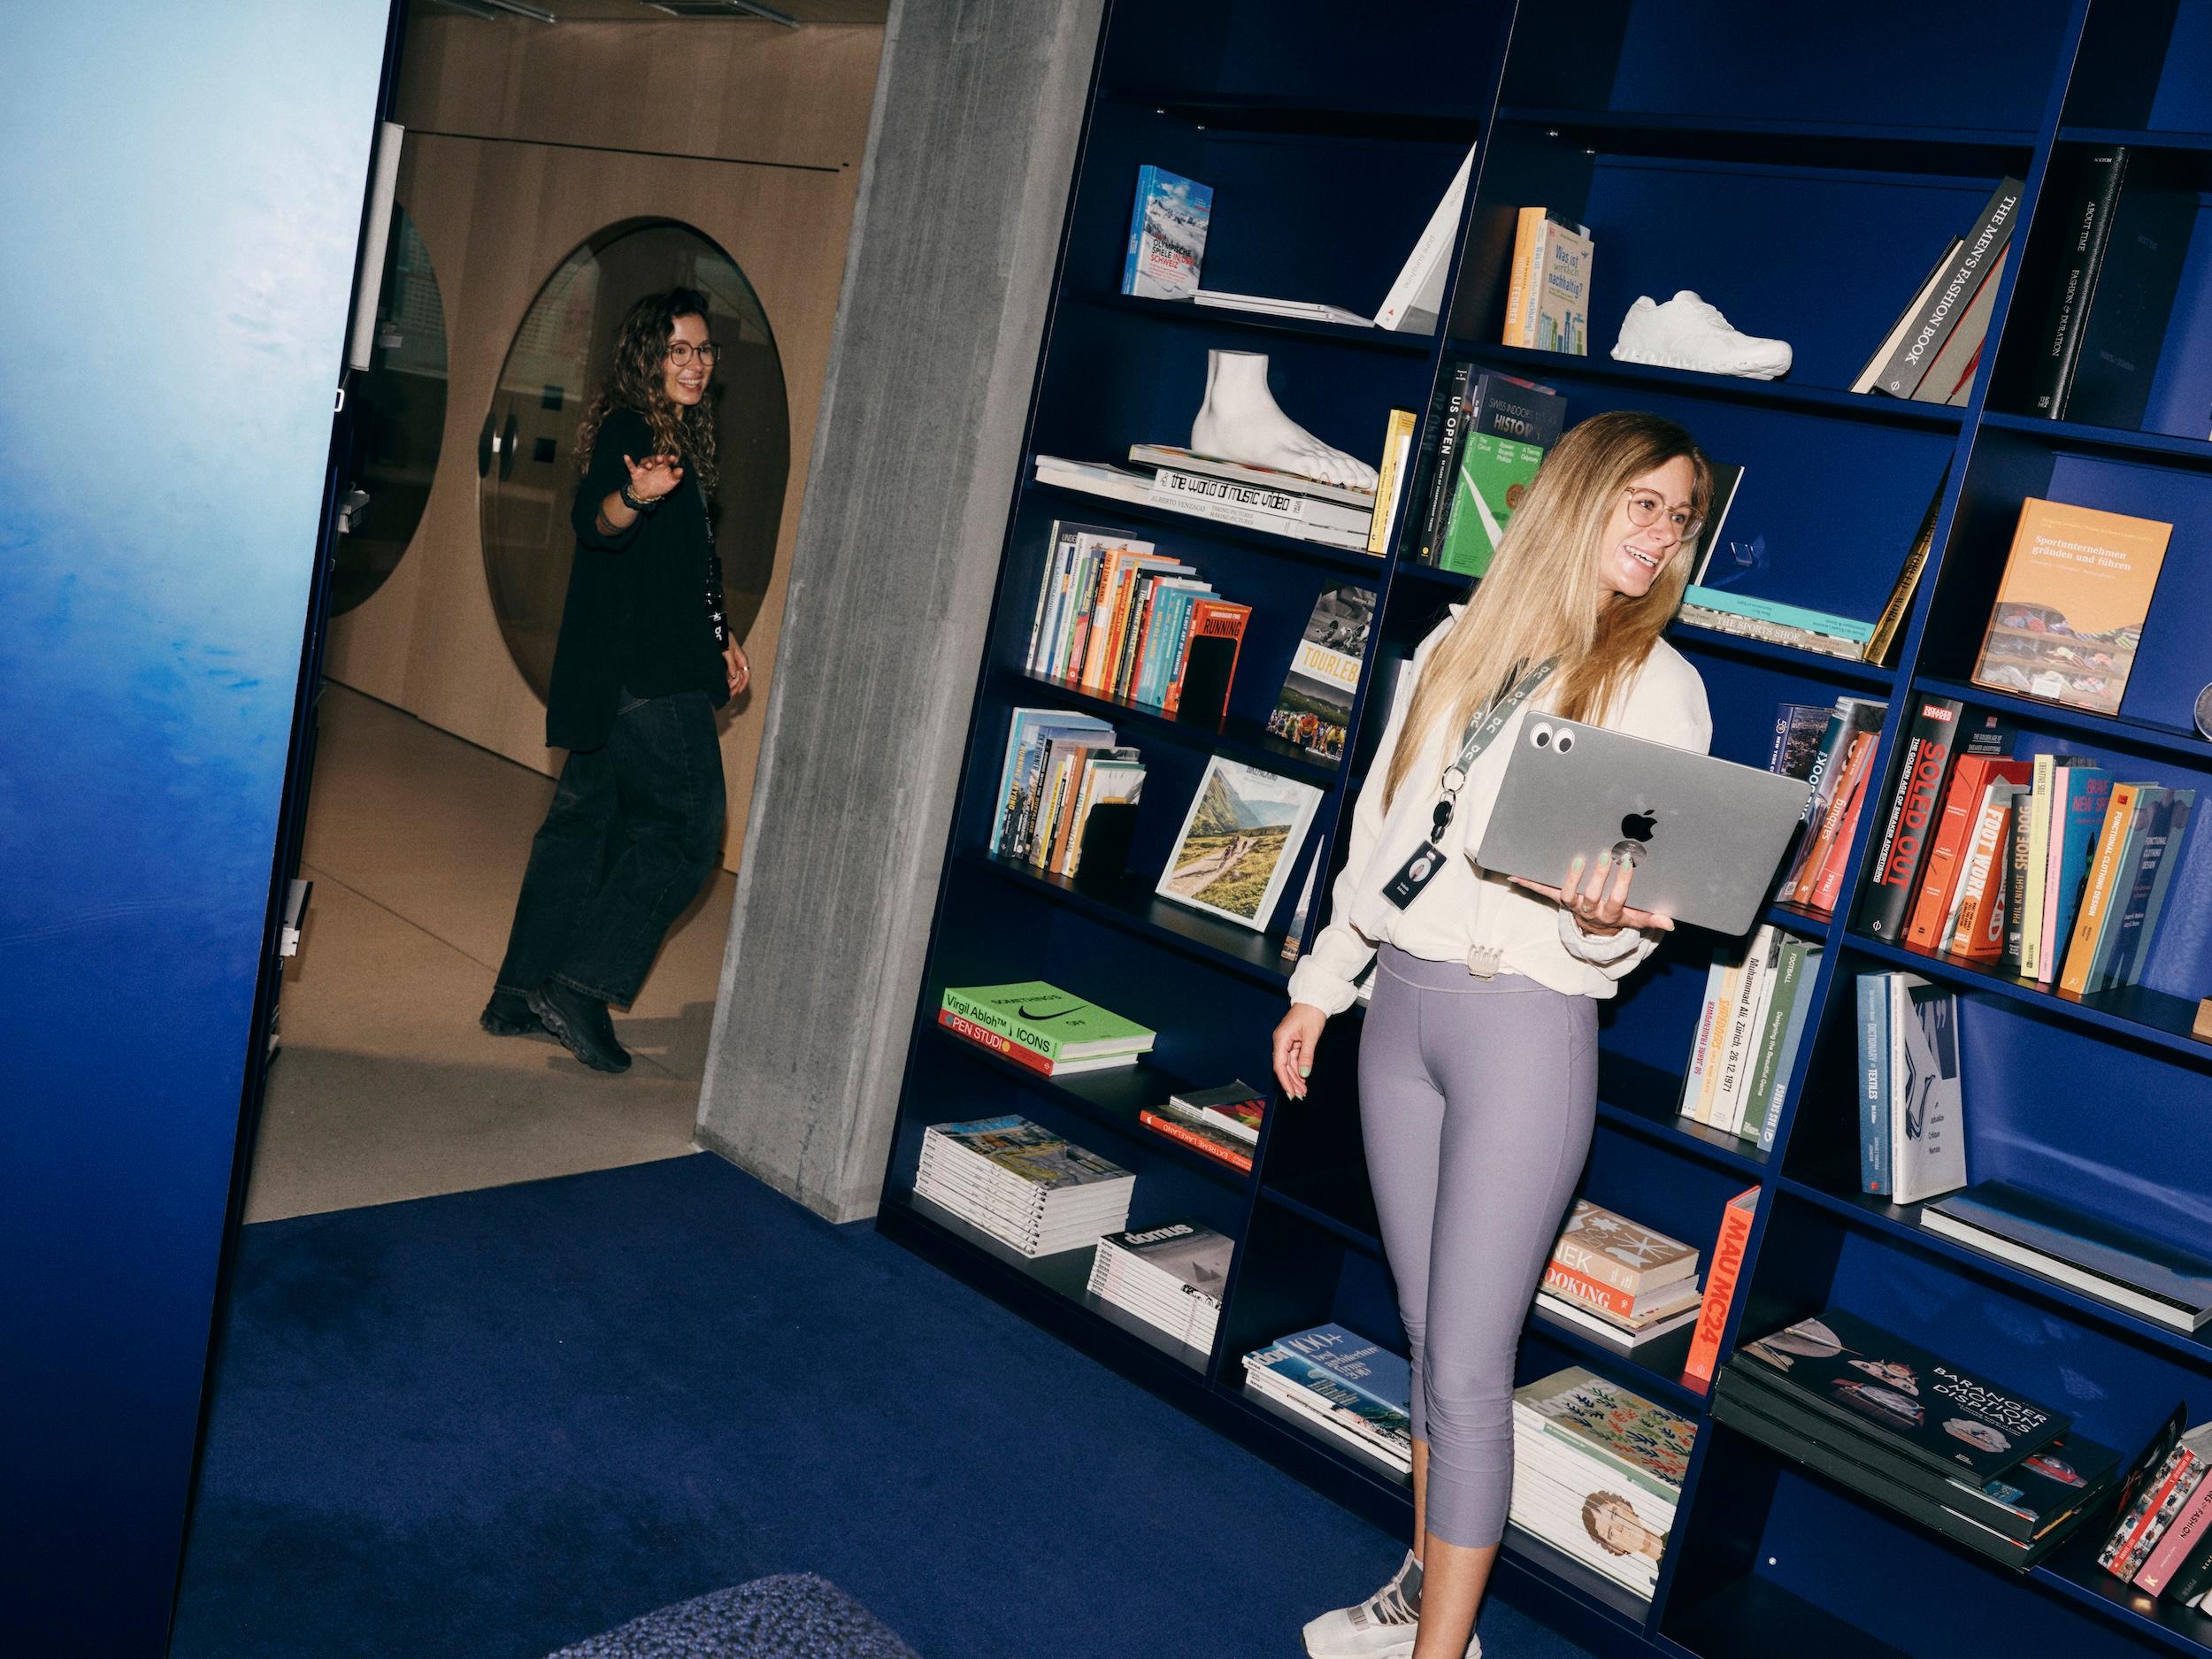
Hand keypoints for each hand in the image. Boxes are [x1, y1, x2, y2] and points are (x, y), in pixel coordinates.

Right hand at [623, 451, 683, 501]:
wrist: (647, 495)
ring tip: (650, 466)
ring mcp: (644, 468)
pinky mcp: (636, 472)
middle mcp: (653, 465)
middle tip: (660, 459)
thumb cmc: (661, 486)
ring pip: (645, 462)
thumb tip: (681, 469)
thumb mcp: (671, 482)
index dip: (669, 458)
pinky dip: (629, 462)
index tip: (673, 458)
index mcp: (663, 466)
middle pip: (655, 459)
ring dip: (647, 462)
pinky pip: (631, 466)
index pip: (666, 460)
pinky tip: (626, 456)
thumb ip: (676, 476)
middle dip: (657, 458)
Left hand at [723, 638, 749, 697]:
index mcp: (743, 660)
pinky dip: (730, 679)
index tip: (738, 692)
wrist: (721, 632)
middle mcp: (741, 662)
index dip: (743, 685)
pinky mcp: (731, 662)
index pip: (746, 675)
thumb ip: (731, 664)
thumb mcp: (727, 652)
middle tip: (730, 694)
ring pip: (737, 676)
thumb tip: (733, 676)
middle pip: (741, 678)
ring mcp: (736, 662)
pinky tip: (726, 683)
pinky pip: (733, 673)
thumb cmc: (725, 640)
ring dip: (733, 684)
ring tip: (727, 691)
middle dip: (736, 686)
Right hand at [1271, 1002, 1326, 1099]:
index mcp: (1281, 1039)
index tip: (1291, 1093)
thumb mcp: (1311, 1036)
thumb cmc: (1311, 1013)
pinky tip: (1303, 1080)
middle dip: (1291, 1082)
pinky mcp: (1293, 1041)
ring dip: (1295, 1078)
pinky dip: (1298, 1070)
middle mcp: (1281, 1041)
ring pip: (1289, 1065)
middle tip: (1300, 1096)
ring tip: (1303, 1091)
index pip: (1279, 1065)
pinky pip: (1294, 1059)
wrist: (1314, 999)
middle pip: (1283, 1067)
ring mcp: (1286, 1042)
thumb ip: (1306, 1056)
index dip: (1285, 1081)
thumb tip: (1303, 1074)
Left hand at [1512, 850, 1672, 936]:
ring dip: (1570, 878)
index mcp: (1609, 914)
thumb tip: (1670, 923)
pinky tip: (1513, 873)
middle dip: (1598, 877)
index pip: (1617, 899)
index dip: (1622, 884)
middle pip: (1592, 896)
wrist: (1595, 930)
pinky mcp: (1558, 899)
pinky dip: (1528, 882)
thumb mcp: (1636, 919)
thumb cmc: (1619, 917)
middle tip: (1603, 856)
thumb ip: (1651, 919)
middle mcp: (1588, 911)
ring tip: (1576, 860)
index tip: (1628, 864)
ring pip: (1568, 894)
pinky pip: (1542, 891)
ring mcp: (1572, 905)